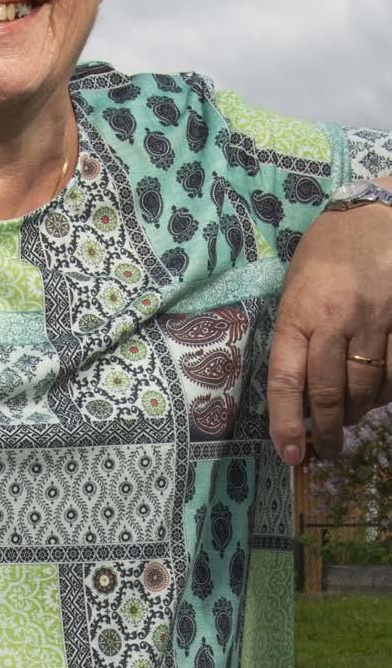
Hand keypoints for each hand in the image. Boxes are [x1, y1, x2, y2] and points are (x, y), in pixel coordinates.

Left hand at [268, 184, 391, 463]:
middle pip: (329, 392)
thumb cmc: (326, 252)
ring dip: (358, 413)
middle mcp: (335, 319)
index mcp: (297, 311)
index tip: (288, 454)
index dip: (285, 422)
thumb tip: (300, 392)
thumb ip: (297, 335)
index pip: (285, 379)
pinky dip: (387, 392)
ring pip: (368, 389)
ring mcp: (375, 320)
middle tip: (325, 449)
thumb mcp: (296, 288)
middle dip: (326, 430)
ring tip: (350, 419)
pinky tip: (379, 394)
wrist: (373, 213)